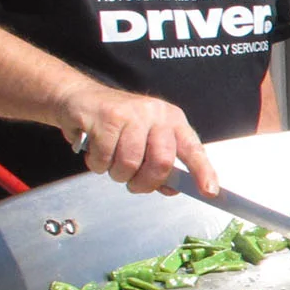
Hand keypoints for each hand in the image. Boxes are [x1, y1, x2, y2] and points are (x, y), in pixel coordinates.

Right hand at [58, 83, 216, 197]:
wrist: (79, 98)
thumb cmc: (115, 123)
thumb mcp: (145, 139)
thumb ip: (160, 164)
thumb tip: (170, 188)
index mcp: (172, 119)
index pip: (193, 148)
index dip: (203, 172)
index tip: (209, 191)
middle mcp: (156, 114)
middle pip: (161, 162)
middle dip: (145, 182)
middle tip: (133, 183)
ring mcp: (132, 114)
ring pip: (130, 164)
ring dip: (117, 174)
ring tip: (111, 162)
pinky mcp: (106, 118)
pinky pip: (105, 158)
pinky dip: (98, 164)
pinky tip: (96, 151)